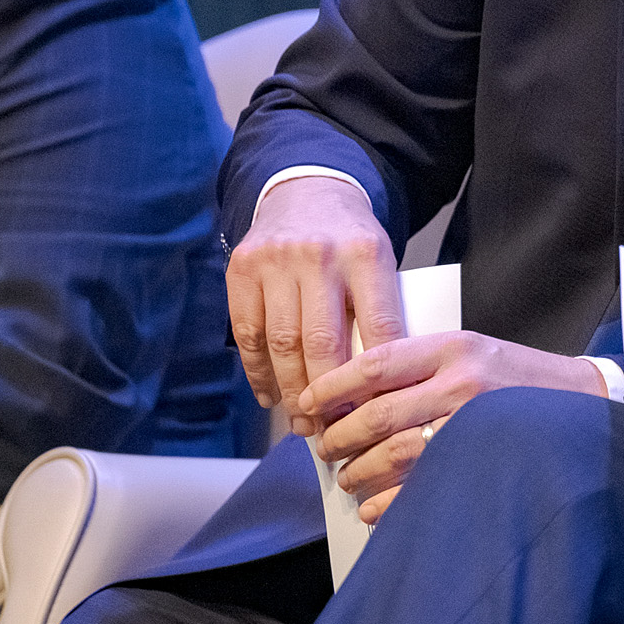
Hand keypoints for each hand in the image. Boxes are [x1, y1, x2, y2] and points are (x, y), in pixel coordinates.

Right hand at [227, 176, 403, 435]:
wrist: (308, 192)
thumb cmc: (353, 242)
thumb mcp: (381, 264)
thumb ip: (379, 311)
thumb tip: (378, 386)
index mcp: (367, 255)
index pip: (379, 326)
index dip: (375, 379)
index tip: (374, 415)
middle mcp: (320, 256)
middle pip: (322, 342)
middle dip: (327, 396)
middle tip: (332, 431)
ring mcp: (276, 262)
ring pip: (282, 344)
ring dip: (291, 392)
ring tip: (304, 422)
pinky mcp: (242, 270)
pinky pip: (248, 334)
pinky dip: (259, 372)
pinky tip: (271, 396)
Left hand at [300, 331, 609, 519]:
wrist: (583, 402)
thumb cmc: (517, 378)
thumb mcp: (471, 351)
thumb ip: (419, 366)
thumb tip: (350, 399)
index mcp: (454, 347)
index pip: (375, 364)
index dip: (331, 387)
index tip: (308, 404)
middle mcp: (462, 383)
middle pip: (376, 414)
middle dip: (337, 436)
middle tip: (323, 447)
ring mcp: (473, 425)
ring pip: (393, 453)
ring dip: (358, 471)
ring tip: (348, 477)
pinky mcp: (481, 462)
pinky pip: (419, 487)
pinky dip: (386, 502)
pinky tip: (372, 506)